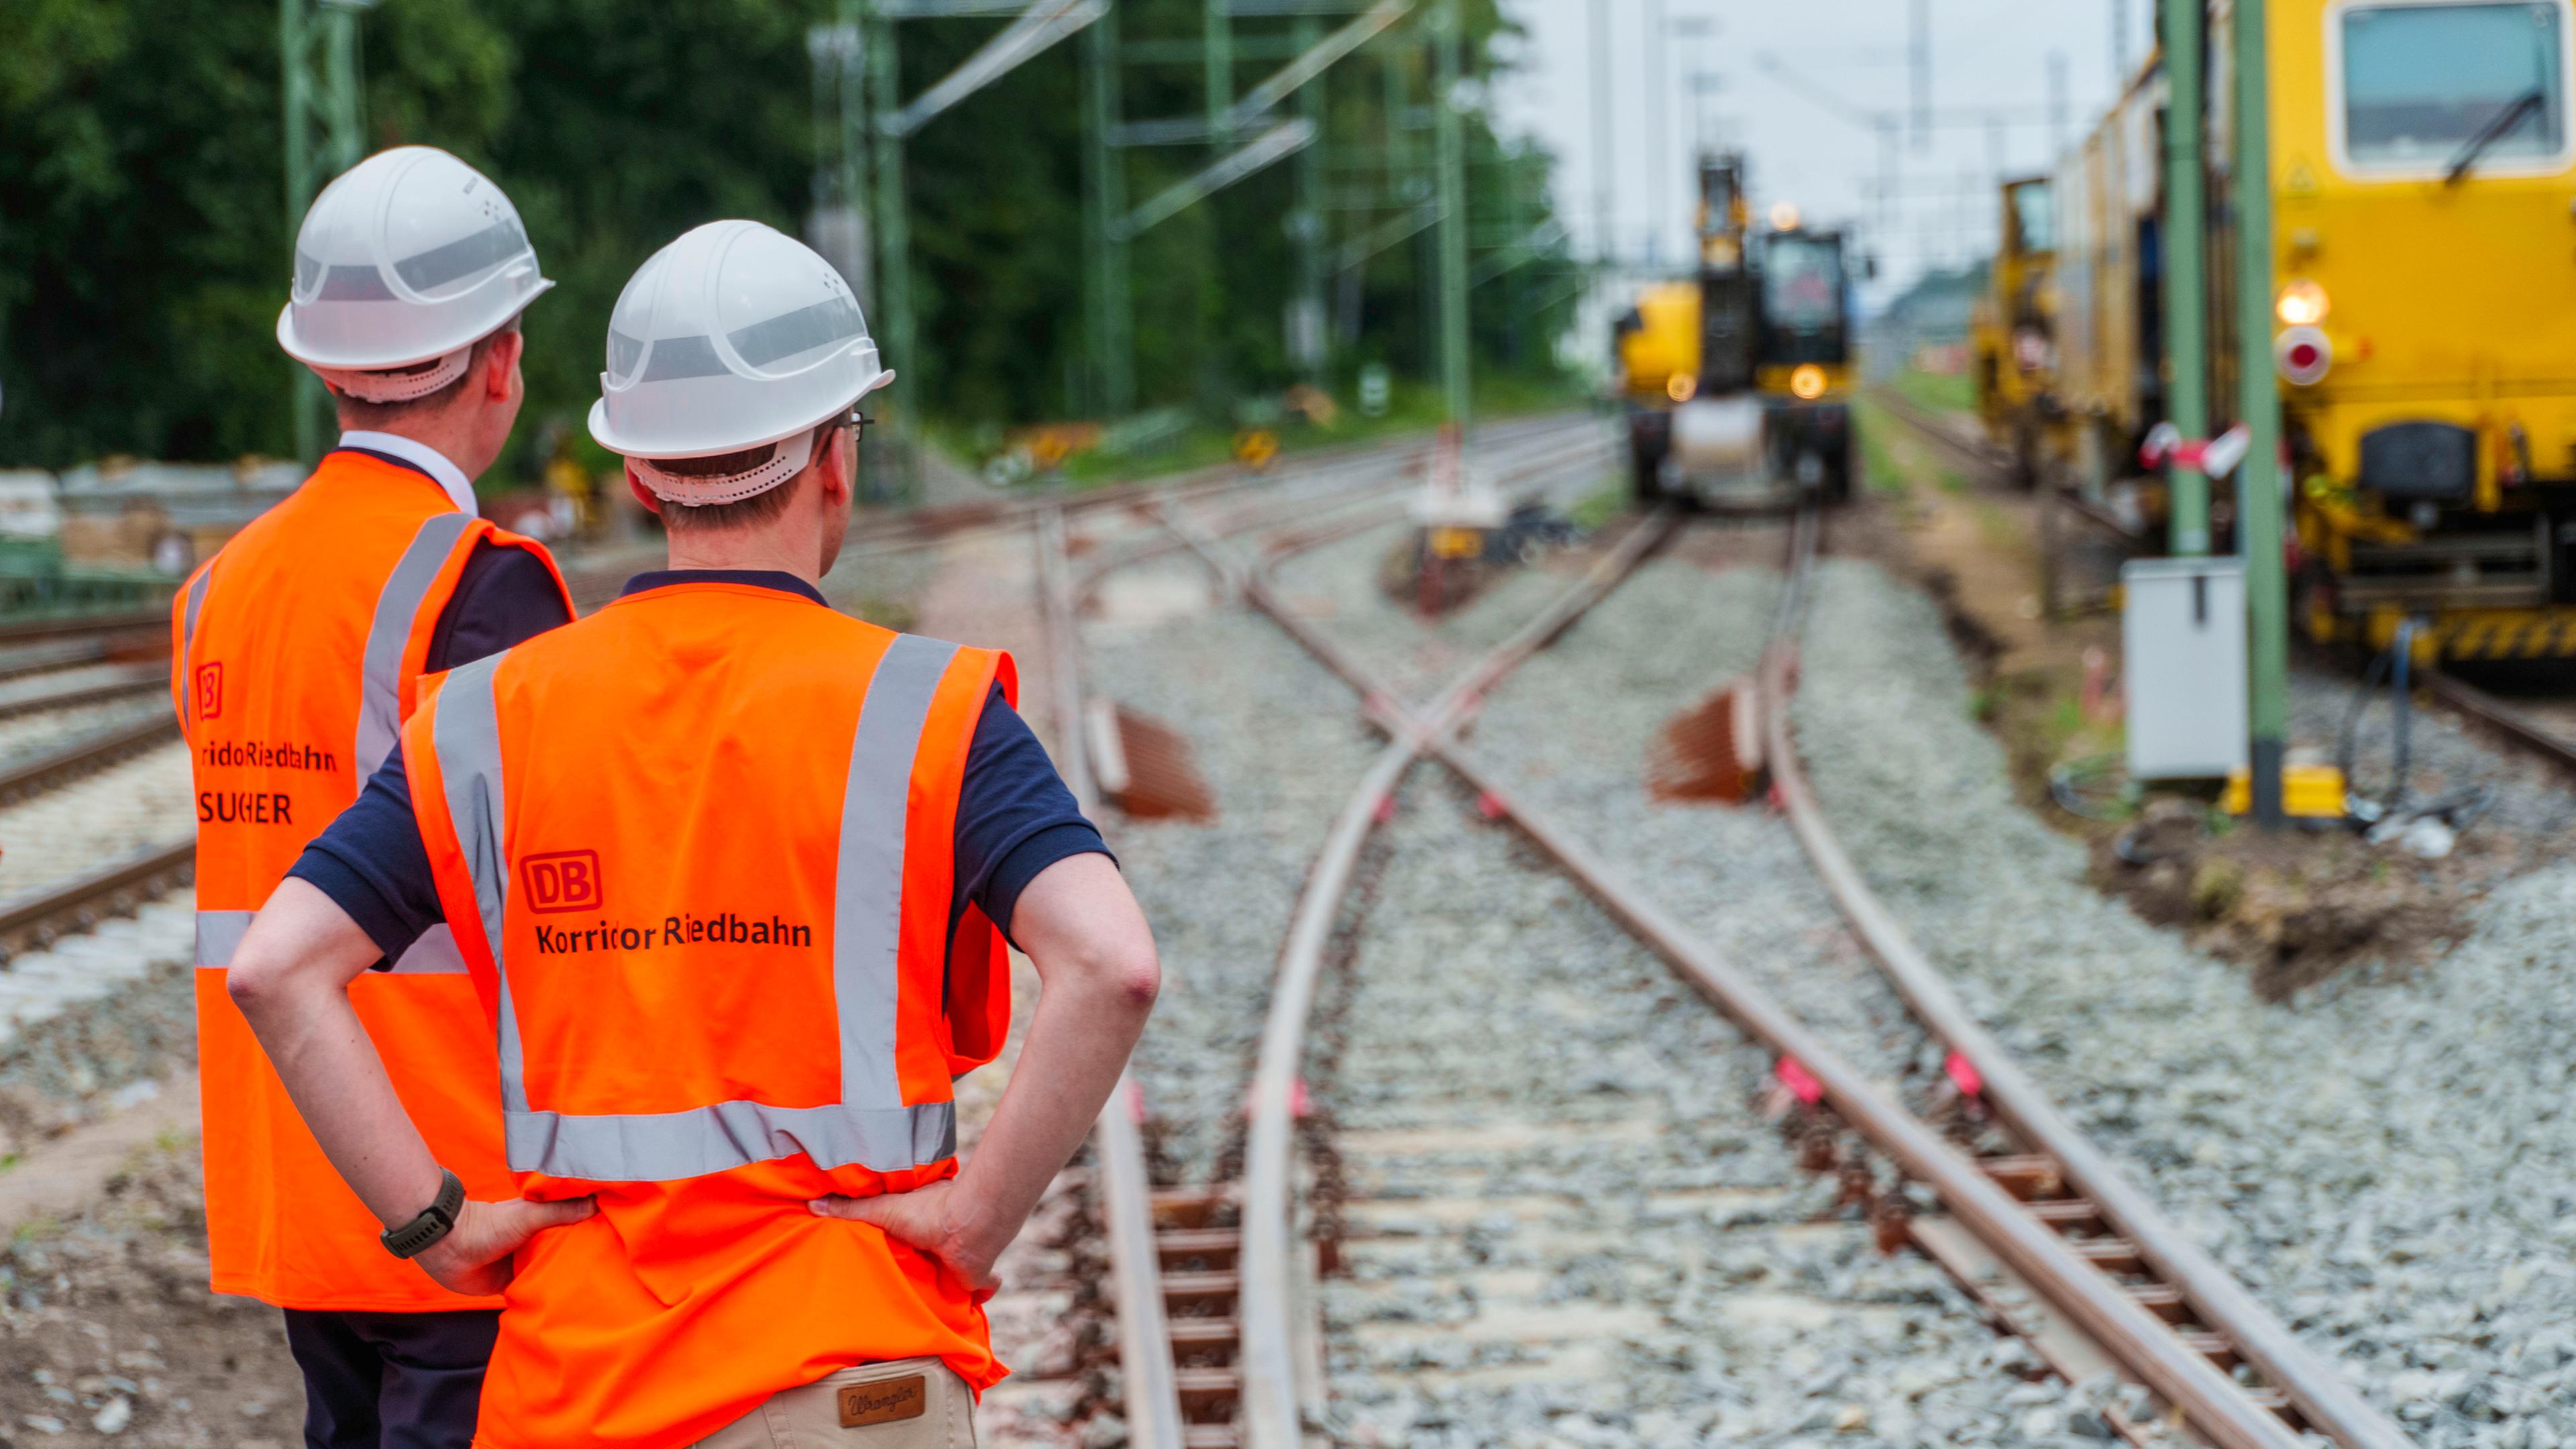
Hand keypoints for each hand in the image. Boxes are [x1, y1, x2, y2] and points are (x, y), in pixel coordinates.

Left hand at [413, 1195, 596, 1296]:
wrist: (450, 1250)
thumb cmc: (489, 1226)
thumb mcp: (530, 1215)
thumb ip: (561, 1211)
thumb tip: (598, 1203)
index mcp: (542, 1221)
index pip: (574, 1224)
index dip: (593, 1228)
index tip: (618, 1235)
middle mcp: (536, 1242)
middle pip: (565, 1250)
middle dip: (582, 1257)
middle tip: (613, 1268)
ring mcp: (524, 1264)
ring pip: (551, 1273)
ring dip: (563, 1279)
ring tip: (596, 1288)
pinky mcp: (512, 1285)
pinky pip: (533, 1292)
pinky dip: (544, 1296)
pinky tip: (566, 1304)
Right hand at [810, 1181, 1004, 1298]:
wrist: (966, 1228)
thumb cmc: (927, 1212)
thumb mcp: (882, 1209)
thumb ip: (850, 1210)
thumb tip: (811, 1204)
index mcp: (923, 1223)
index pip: (910, 1238)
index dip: (902, 1247)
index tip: (889, 1256)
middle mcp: (943, 1244)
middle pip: (930, 1262)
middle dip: (921, 1273)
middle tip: (899, 1293)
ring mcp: (960, 1263)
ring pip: (951, 1281)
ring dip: (943, 1291)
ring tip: (919, 1311)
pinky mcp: (974, 1280)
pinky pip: (978, 1292)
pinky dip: (976, 1297)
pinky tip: (959, 1315)